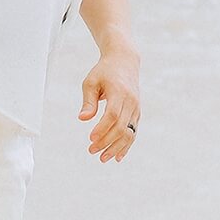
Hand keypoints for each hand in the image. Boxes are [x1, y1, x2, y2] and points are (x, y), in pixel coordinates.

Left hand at [78, 47, 141, 162]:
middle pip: (121, 126)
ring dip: (116, 148)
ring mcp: (136, 108)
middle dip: (106, 142)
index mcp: (119, 92)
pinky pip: (133, 132)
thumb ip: (88, 101)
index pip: (112, 114)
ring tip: (103, 158)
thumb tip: (82, 119)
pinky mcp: (137, 113)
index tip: (90, 139)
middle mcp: (131, 101)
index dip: (102, 128)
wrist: (124, 62)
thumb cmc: (104, 72)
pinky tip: (117, 156)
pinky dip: (126, 145)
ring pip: (129, 132)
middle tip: (91, 151)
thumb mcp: (91, 82)